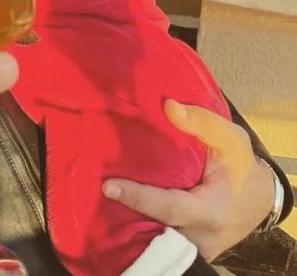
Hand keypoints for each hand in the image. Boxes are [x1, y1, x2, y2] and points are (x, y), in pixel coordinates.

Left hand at [102, 99, 274, 260]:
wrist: (257, 199)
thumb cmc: (240, 166)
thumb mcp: (232, 140)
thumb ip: (203, 122)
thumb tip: (169, 105)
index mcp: (210, 211)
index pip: (169, 208)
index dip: (139, 198)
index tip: (109, 185)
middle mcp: (196, 236)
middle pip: (153, 228)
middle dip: (124, 212)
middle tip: (95, 189)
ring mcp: (187, 246)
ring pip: (150, 238)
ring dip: (125, 219)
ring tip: (98, 194)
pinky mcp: (179, 246)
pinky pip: (153, 239)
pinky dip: (134, 222)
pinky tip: (113, 202)